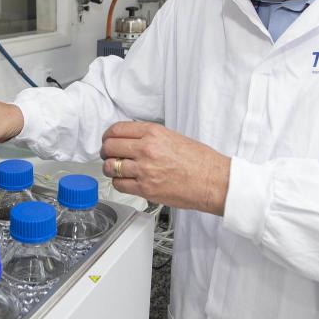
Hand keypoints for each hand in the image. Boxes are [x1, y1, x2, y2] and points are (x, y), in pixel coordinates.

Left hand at [100, 121, 229, 214]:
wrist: (212, 181)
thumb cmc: (199, 161)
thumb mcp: (173, 137)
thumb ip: (150, 136)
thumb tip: (131, 139)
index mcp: (153, 133)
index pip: (117, 129)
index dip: (108, 135)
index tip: (108, 139)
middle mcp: (146, 149)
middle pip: (109, 147)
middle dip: (106, 151)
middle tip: (108, 155)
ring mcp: (144, 170)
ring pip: (110, 167)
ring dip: (110, 168)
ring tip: (115, 169)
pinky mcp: (145, 189)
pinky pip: (119, 184)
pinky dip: (119, 183)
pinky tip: (125, 181)